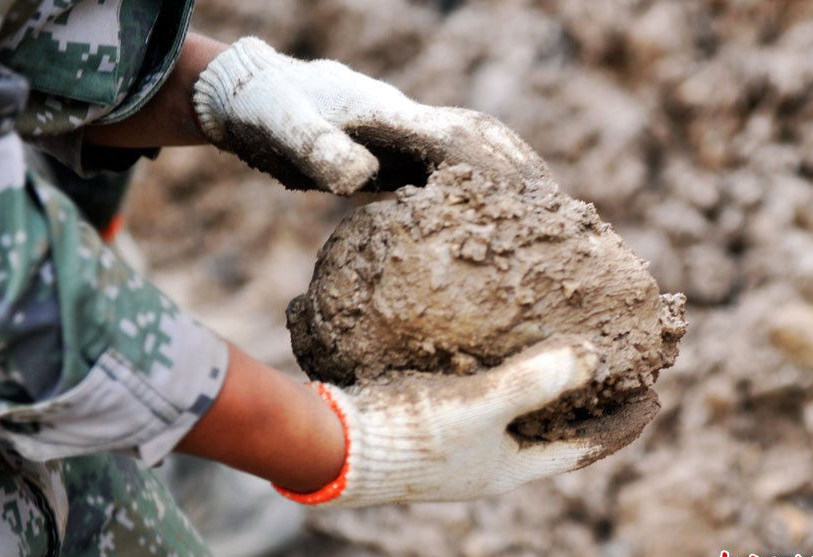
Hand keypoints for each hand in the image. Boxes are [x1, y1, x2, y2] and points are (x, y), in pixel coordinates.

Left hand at [192, 36, 549, 194]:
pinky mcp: (399, 147)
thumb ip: (316, 148)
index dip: (494, 172)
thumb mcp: (282, 128)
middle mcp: (409, 119)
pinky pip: (453, 160)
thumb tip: (357, 178)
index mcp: (389, 116)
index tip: (528, 202)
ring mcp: (406, 131)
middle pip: (482, 136)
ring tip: (543, 208)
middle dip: (520, 169)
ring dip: (511, 169)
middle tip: (556, 210)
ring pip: (475, 142)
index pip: (458, 142)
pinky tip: (491, 210)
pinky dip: (483, 178)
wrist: (256, 90)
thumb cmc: (267, 110)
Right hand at [274, 337, 657, 506]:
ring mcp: (463, 445)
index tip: (657, 392)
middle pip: (560, 430)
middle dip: (593, 401)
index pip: (587, 446)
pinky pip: (490, 398)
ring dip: (552, 387)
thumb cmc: (409, 433)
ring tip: (570, 354)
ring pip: (524, 414)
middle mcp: (493, 461)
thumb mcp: (478, 405)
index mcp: (512, 466)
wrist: (335, 446)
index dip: (625, 420)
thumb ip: (535, 381)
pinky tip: (502, 346)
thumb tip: (595, 355)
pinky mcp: (436, 423)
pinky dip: (511, 374)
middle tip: (620, 368)